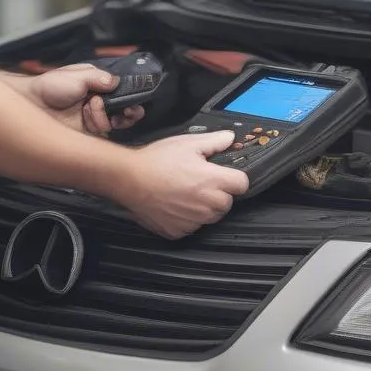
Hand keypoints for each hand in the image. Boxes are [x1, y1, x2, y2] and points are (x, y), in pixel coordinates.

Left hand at [23, 63, 144, 135]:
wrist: (31, 104)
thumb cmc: (50, 86)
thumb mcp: (78, 75)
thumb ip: (100, 77)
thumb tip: (117, 82)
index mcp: (98, 86)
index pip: (122, 91)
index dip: (132, 95)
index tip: (135, 98)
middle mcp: (99, 102)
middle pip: (125, 110)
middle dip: (129, 111)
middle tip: (127, 111)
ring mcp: (93, 118)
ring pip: (115, 122)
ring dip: (105, 115)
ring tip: (90, 107)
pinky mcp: (87, 133)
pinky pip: (103, 133)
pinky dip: (100, 125)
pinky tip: (89, 118)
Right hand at [112, 131, 249, 238]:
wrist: (129, 179)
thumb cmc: (158, 159)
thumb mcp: (188, 143)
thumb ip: (214, 141)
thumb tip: (231, 138)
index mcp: (213, 181)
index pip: (242, 184)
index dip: (235, 178)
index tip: (224, 174)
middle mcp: (207, 204)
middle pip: (227, 203)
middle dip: (220, 193)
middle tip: (200, 181)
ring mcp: (193, 221)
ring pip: (211, 216)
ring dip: (205, 207)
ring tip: (186, 192)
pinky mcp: (179, 232)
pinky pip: (193, 226)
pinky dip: (188, 218)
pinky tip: (175, 204)